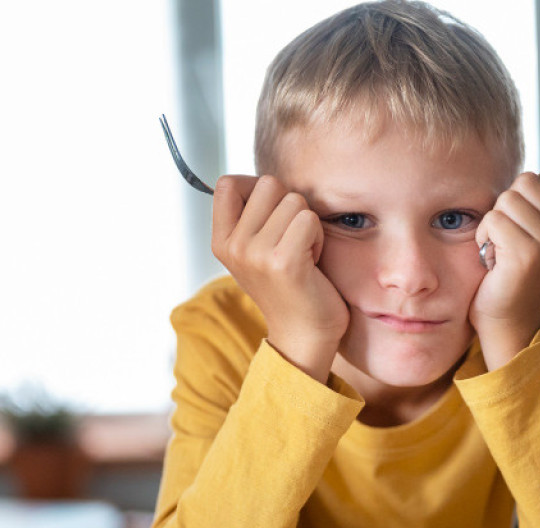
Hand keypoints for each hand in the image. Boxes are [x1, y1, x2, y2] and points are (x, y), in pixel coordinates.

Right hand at [212, 175, 346, 381]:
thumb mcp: (254, 251)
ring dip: (307, 223)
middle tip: (291, 241)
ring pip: (293, 200)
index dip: (257, 190)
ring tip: (303, 253)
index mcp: (221, 241)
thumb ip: (251, 216)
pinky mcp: (283, 261)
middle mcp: (233, 246)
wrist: (303, 335)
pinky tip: (312, 261)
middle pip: (268, 184)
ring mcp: (255, 254)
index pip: (227, 183)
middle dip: (289, 206)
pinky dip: (318, 236)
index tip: (270, 219)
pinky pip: (308, 219)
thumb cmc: (288, 287)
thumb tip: (263, 181)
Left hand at [470, 171, 539, 369]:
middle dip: (509, 208)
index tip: (529, 234)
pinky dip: (485, 237)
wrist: (510, 320)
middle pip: (526, 182)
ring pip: (507, 199)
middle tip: (512, 240)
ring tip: (504, 251)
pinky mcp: (528, 255)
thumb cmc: (520, 271)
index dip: (525, 202)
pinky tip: (495, 261)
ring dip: (495, 223)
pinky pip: (493, 220)